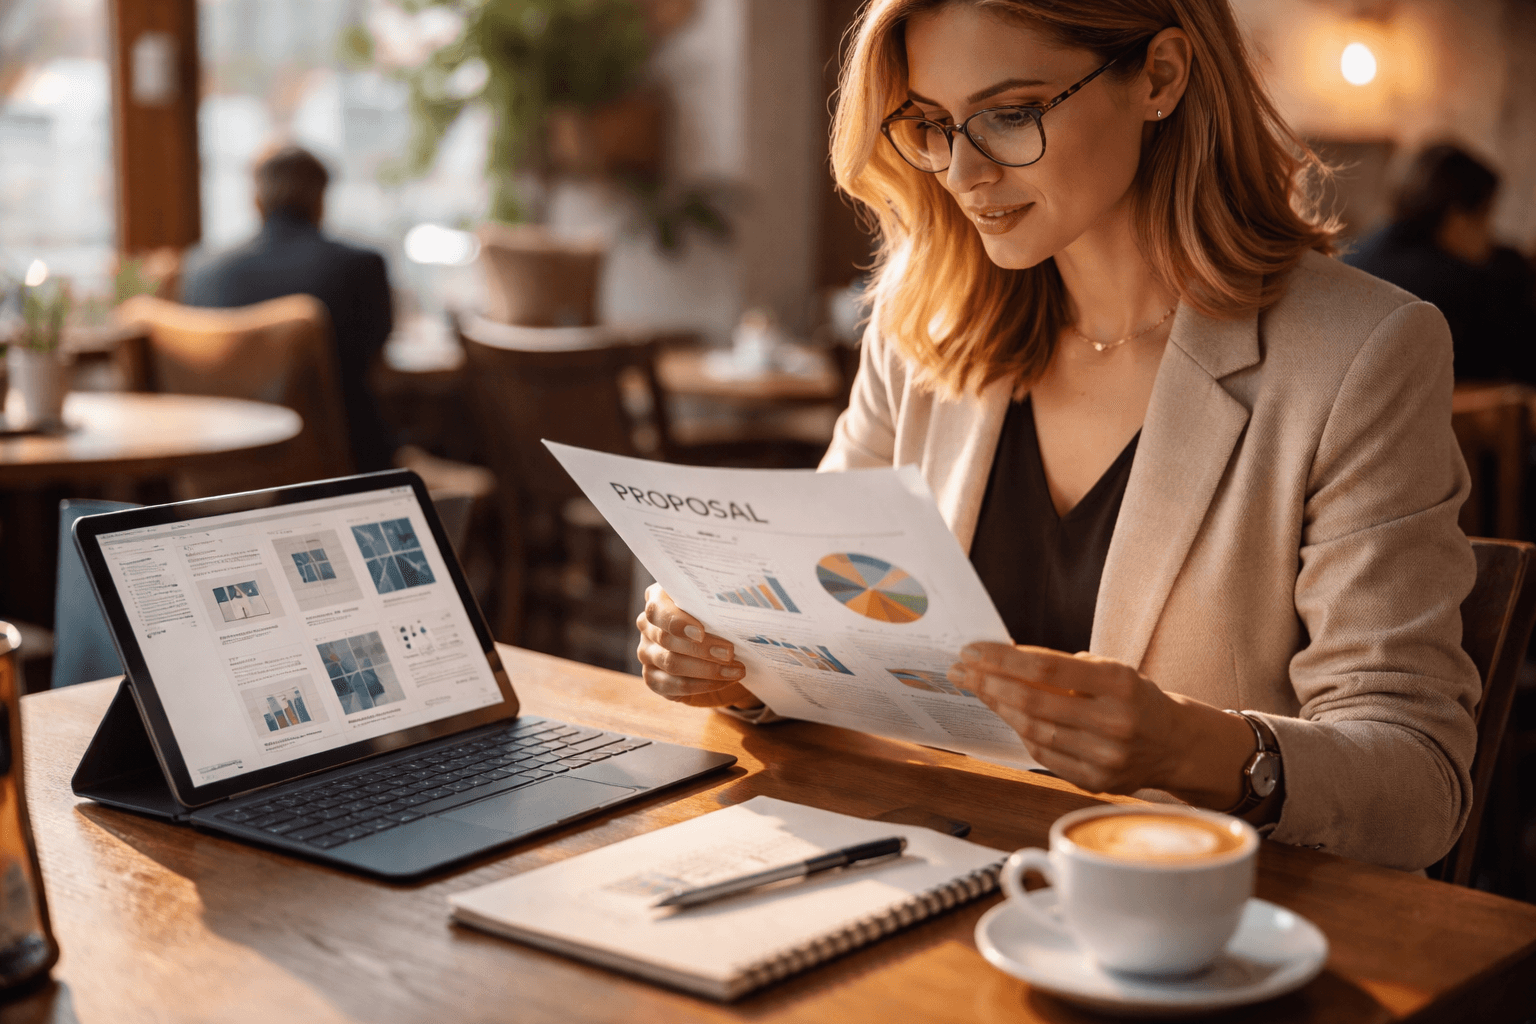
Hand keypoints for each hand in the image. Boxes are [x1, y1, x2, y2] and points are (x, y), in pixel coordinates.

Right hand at [636, 584, 756, 707]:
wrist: (712, 641)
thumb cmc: (714, 615)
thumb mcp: (714, 603)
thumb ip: (718, 603)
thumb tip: (741, 606)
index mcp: (658, 599)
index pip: (658, 611)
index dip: (678, 623)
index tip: (702, 632)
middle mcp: (647, 626)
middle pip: (667, 640)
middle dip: (702, 649)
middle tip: (730, 653)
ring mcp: (647, 653)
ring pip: (671, 664)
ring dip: (707, 670)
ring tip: (736, 670)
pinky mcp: (652, 677)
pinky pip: (673, 686)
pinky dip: (702, 685)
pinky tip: (724, 681)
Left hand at [951, 643, 1250, 806]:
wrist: (1175, 743)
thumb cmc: (1134, 698)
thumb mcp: (1111, 669)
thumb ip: (1063, 667)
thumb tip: (1001, 658)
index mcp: (1120, 683)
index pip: (1047, 667)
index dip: (1003, 658)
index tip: (973, 650)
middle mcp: (1114, 722)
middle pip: (1033, 701)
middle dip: (988, 683)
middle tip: (961, 670)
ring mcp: (1105, 756)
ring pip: (1033, 730)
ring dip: (998, 707)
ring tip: (976, 689)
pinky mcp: (1095, 781)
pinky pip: (1043, 754)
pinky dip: (1021, 732)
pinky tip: (1005, 714)